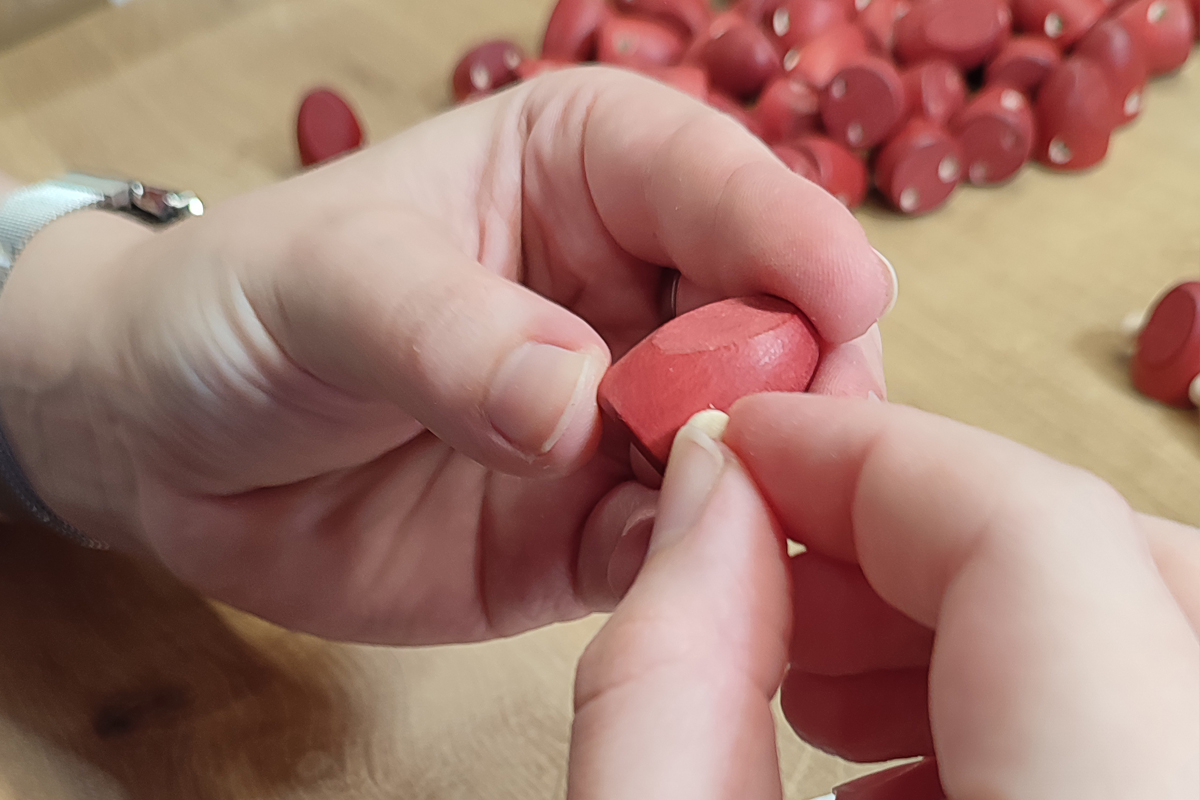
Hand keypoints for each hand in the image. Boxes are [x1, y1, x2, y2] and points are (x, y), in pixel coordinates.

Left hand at [0, 67, 892, 642]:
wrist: (167, 448)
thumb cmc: (239, 309)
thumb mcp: (326, 286)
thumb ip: (449, 334)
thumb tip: (576, 404)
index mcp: (584, 172)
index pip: (711, 178)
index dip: (787, 230)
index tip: (847, 298)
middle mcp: (629, 292)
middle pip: (770, 317)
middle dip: (803, 373)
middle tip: (810, 430)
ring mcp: (619, 419)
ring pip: (746, 443)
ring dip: (766, 481)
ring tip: (763, 516)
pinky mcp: (594, 529)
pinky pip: (675, 549)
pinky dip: (699, 569)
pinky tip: (696, 583)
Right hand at [568, 397, 1197, 798]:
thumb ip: (668, 672)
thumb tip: (713, 492)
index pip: (1038, 539)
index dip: (872, 456)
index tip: (746, 449)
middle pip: (1128, 566)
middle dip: (931, 530)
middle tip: (781, 564)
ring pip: (1157, 638)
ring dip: (978, 616)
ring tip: (818, 686)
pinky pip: (1162, 727)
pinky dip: (1030, 703)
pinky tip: (899, 772)